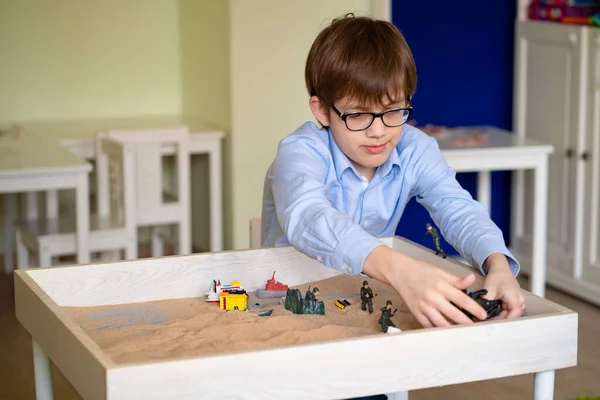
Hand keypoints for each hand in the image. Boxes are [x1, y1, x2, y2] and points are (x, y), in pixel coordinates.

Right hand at [363, 246, 487, 327]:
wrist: (400, 272)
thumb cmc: (421, 271)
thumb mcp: (440, 272)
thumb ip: (456, 280)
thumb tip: (472, 279)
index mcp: (441, 285)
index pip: (462, 299)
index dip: (474, 308)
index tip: (483, 315)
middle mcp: (432, 297)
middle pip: (454, 314)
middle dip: (467, 322)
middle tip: (477, 328)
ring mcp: (423, 307)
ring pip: (441, 323)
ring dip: (454, 329)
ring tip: (464, 333)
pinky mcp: (416, 313)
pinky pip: (429, 326)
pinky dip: (438, 330)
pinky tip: (446, 333)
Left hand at [482, 253, 524, 318]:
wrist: (500, 269)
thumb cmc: (497, 277)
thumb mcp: (488, 290)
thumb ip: (486, 303)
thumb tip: (480, 314)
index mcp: (515, 299)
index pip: (513, 316)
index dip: (502, 322)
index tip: (491, 324)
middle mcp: (520, 302)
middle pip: (511, 317)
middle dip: (498, 320)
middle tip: (485, 322)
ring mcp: (518, 303)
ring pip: (509, 315)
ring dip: (499, 317)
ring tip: (487, 317)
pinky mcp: (514, 303)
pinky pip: (508, 312)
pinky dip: (500, 313)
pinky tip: (492, 313)